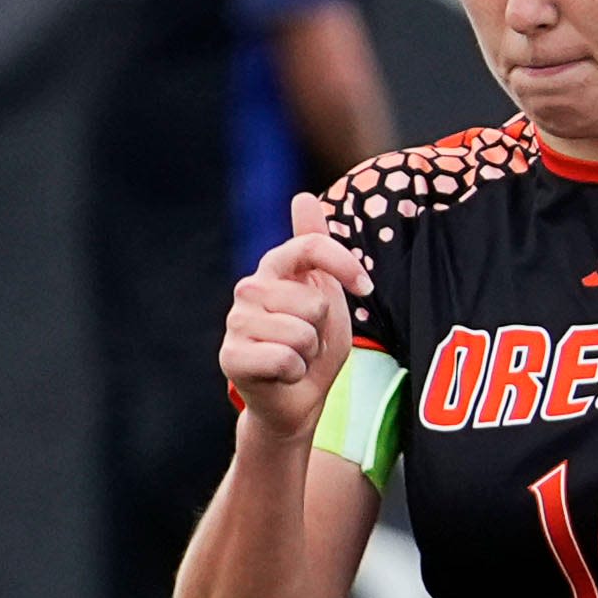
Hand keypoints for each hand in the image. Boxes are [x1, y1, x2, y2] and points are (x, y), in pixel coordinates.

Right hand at [217, 193, 372, 441]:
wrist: (295, 402)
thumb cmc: (312, 348)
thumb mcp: (326, 296)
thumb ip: (316, 248)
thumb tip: (302, 195)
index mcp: (274, 269)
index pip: (310, 247)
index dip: (344, 265)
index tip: (366, 288)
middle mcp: (249, 288)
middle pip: (315, 301)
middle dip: (323, 330)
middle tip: (309, 343)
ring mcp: (237, 321)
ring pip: (301, 333)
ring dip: (309, 354)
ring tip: (296, 358)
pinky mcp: (232, 356)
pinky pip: (285, 359)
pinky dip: (294, 374)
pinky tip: (281, 375)